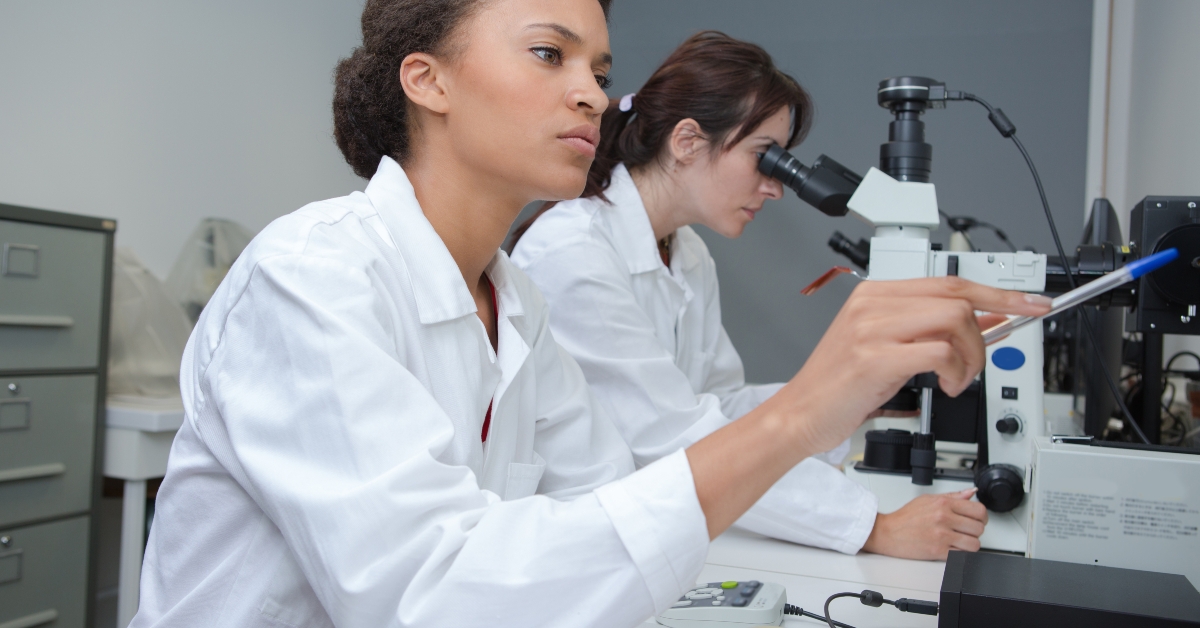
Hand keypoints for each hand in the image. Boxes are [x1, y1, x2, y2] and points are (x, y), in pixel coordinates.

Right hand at [770, 277, 1050, 454]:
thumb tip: (987, 320)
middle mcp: (872, 303)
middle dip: (990, 327)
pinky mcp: (874, 357)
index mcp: (875, 294)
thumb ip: (932, 330)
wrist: (800, 415)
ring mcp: (871, 328)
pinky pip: (940, 352)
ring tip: (959, 378)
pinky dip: (956, 372)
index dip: (998, 293)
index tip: (1031, 303)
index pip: (950, 281)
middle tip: (986, 357)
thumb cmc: (841, 386)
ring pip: (955, 319)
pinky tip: (946, 387)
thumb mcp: (888, 348)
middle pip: (957, 296)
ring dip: (971, 355)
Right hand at [862, 488, 987, 559]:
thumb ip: (952, 496)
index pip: (979, 510)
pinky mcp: (938, 551)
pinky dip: (961, 553)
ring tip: (960, 541)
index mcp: (943, 504)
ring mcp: (942, 535)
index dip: (982, 517)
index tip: (978, 520)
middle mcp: (944, 518)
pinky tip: (953, 548)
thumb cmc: (905, 517)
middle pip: (979, 528)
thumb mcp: (928, 499)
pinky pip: (962, 555)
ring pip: (974, 544)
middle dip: (975, 531)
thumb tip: (970, 493)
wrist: (887, 533)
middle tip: (967, 531)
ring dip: (970, 544)